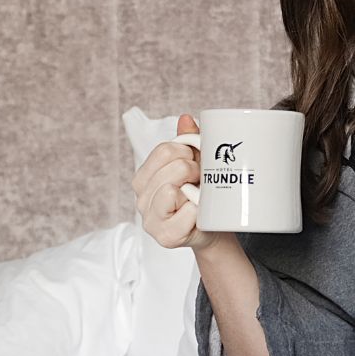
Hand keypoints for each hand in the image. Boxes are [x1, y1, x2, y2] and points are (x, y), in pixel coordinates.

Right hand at [132, 114, 217, 251]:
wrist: (213, 229)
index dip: (187, 151)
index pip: (164, 150)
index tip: (195, 161)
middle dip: (194, 170)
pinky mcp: (165, 236)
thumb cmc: (200, 195)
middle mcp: (141, 199)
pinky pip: (185, 212)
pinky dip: (198, 211)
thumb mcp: (195, 164)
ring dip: (195, 191)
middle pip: (173, 167)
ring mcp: (150, 220)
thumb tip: (186, 118)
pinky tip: (198, 215)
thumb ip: (188, 142)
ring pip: (172, 189)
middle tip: (200, 181)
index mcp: (143, 178)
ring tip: (198, 197)